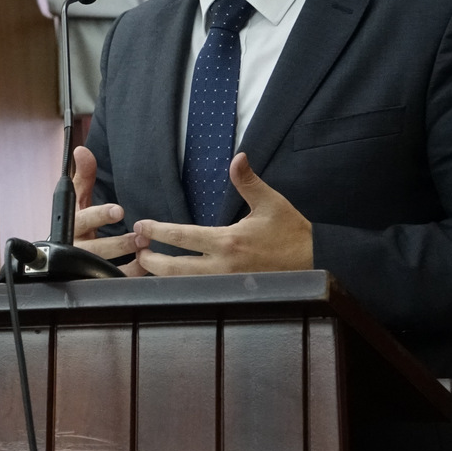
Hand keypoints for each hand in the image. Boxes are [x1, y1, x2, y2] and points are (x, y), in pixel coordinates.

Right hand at [68, 146, 146, 275]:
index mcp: (70, 227)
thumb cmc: (78, 223)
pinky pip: (115, 279)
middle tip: (142, 235)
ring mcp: (85, 267)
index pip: (81, 221)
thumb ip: (83, 176)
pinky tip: (147, 263)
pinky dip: (132, 272)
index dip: (99, 216)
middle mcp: (75, 249)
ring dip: (128, 258)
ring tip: (146, 247)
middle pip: (94, 249)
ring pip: (105, 266)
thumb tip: (82, 150)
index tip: (119, 211)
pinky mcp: (97, 278)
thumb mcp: (79, 199)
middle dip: (119, 243)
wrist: (65, 256)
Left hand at [132, 153, 312, 274]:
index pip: (183, 237)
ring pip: (184, 284)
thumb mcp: (270, 202)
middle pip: (175, 268)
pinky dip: (181, 288)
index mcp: (228, 241)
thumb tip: (238, 158)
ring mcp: (227, 283)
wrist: (317, 261)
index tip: (140, 226)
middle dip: (151, 261)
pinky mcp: (232, 292)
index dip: (158, 232)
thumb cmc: (291, 232)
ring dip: (162, 277)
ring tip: (144, 267)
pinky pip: (200, 292)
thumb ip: (248, 182)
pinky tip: (170, 282)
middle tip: (135, 251)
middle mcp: (223, 266)